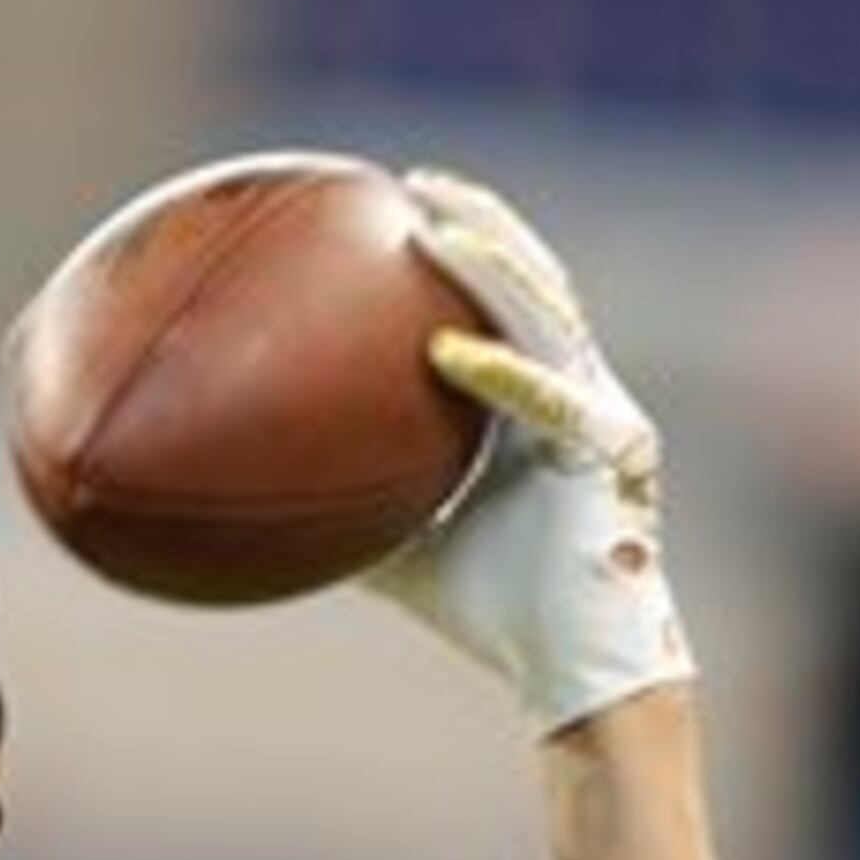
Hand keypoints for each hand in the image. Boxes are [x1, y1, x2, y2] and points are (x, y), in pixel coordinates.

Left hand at [358, 169, 693, 735]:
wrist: (575, 676)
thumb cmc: (492, 611)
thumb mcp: (398, 548)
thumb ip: (348, 506)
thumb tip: (243, 500)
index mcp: (539, 401)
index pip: (504, 299)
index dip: (461, 243)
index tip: (393, 206)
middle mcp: (579, 394)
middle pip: (535, 278)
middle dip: (482, 220)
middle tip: (414, 184)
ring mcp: (603, 417)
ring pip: (552, 315)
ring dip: (495, 264)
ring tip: (437, 229)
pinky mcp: (615, 455)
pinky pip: (549, 402)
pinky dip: (497, 374)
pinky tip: (443, 352)